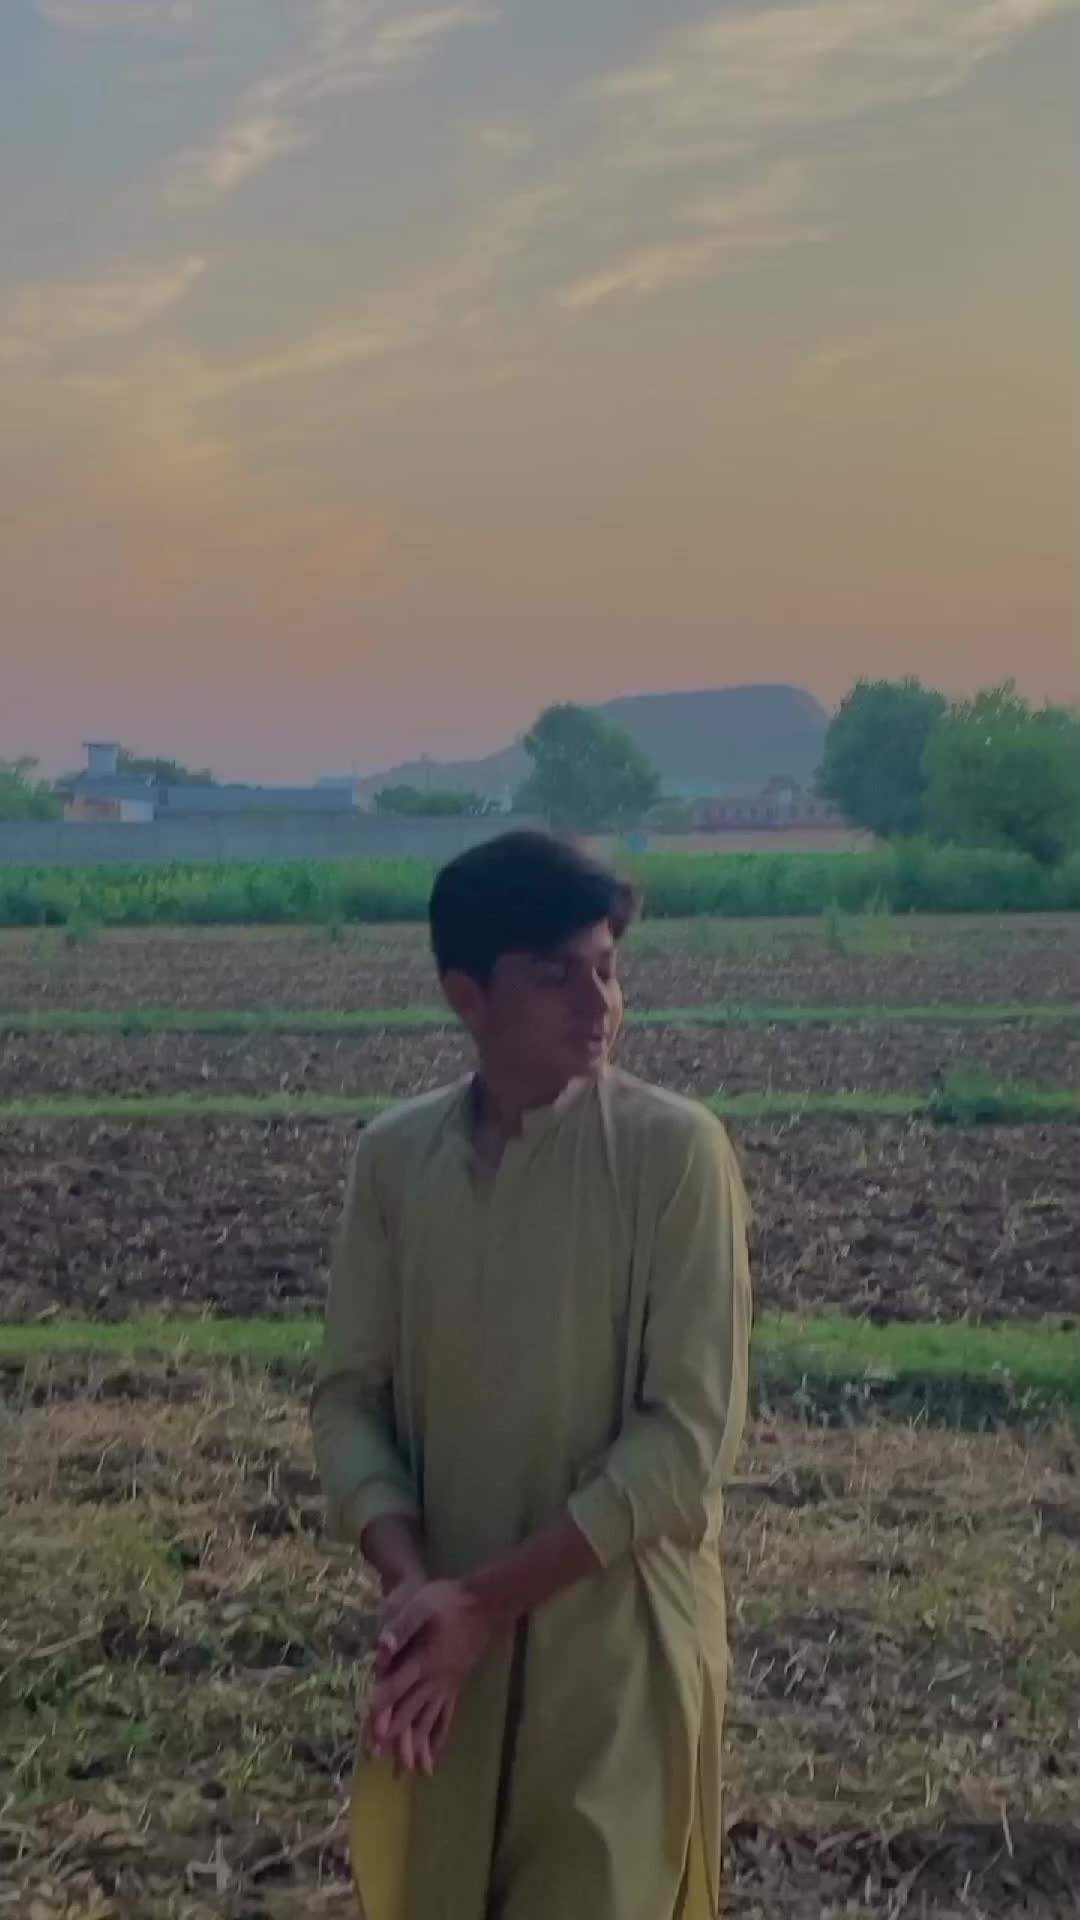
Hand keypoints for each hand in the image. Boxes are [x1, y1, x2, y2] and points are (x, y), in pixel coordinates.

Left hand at [365, 1579, 492, 1772]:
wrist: (483, 1605)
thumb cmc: (448, 1601)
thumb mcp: (421, 1605)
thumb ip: (401, 1627)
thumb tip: (381, 1646)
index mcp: (422, 1661)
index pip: (396, 1689)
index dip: (382, 1709)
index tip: (369, 1732)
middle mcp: (433, 1681)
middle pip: (408, 1713)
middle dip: (391, 1737)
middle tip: (374, 1760)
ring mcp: (445, 1687)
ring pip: (426, 1723)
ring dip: (413, 1748)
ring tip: (404, 1774)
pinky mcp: (454, 1688)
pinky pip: (445, 1719)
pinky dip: (438, 1739)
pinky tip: (434, 1758)